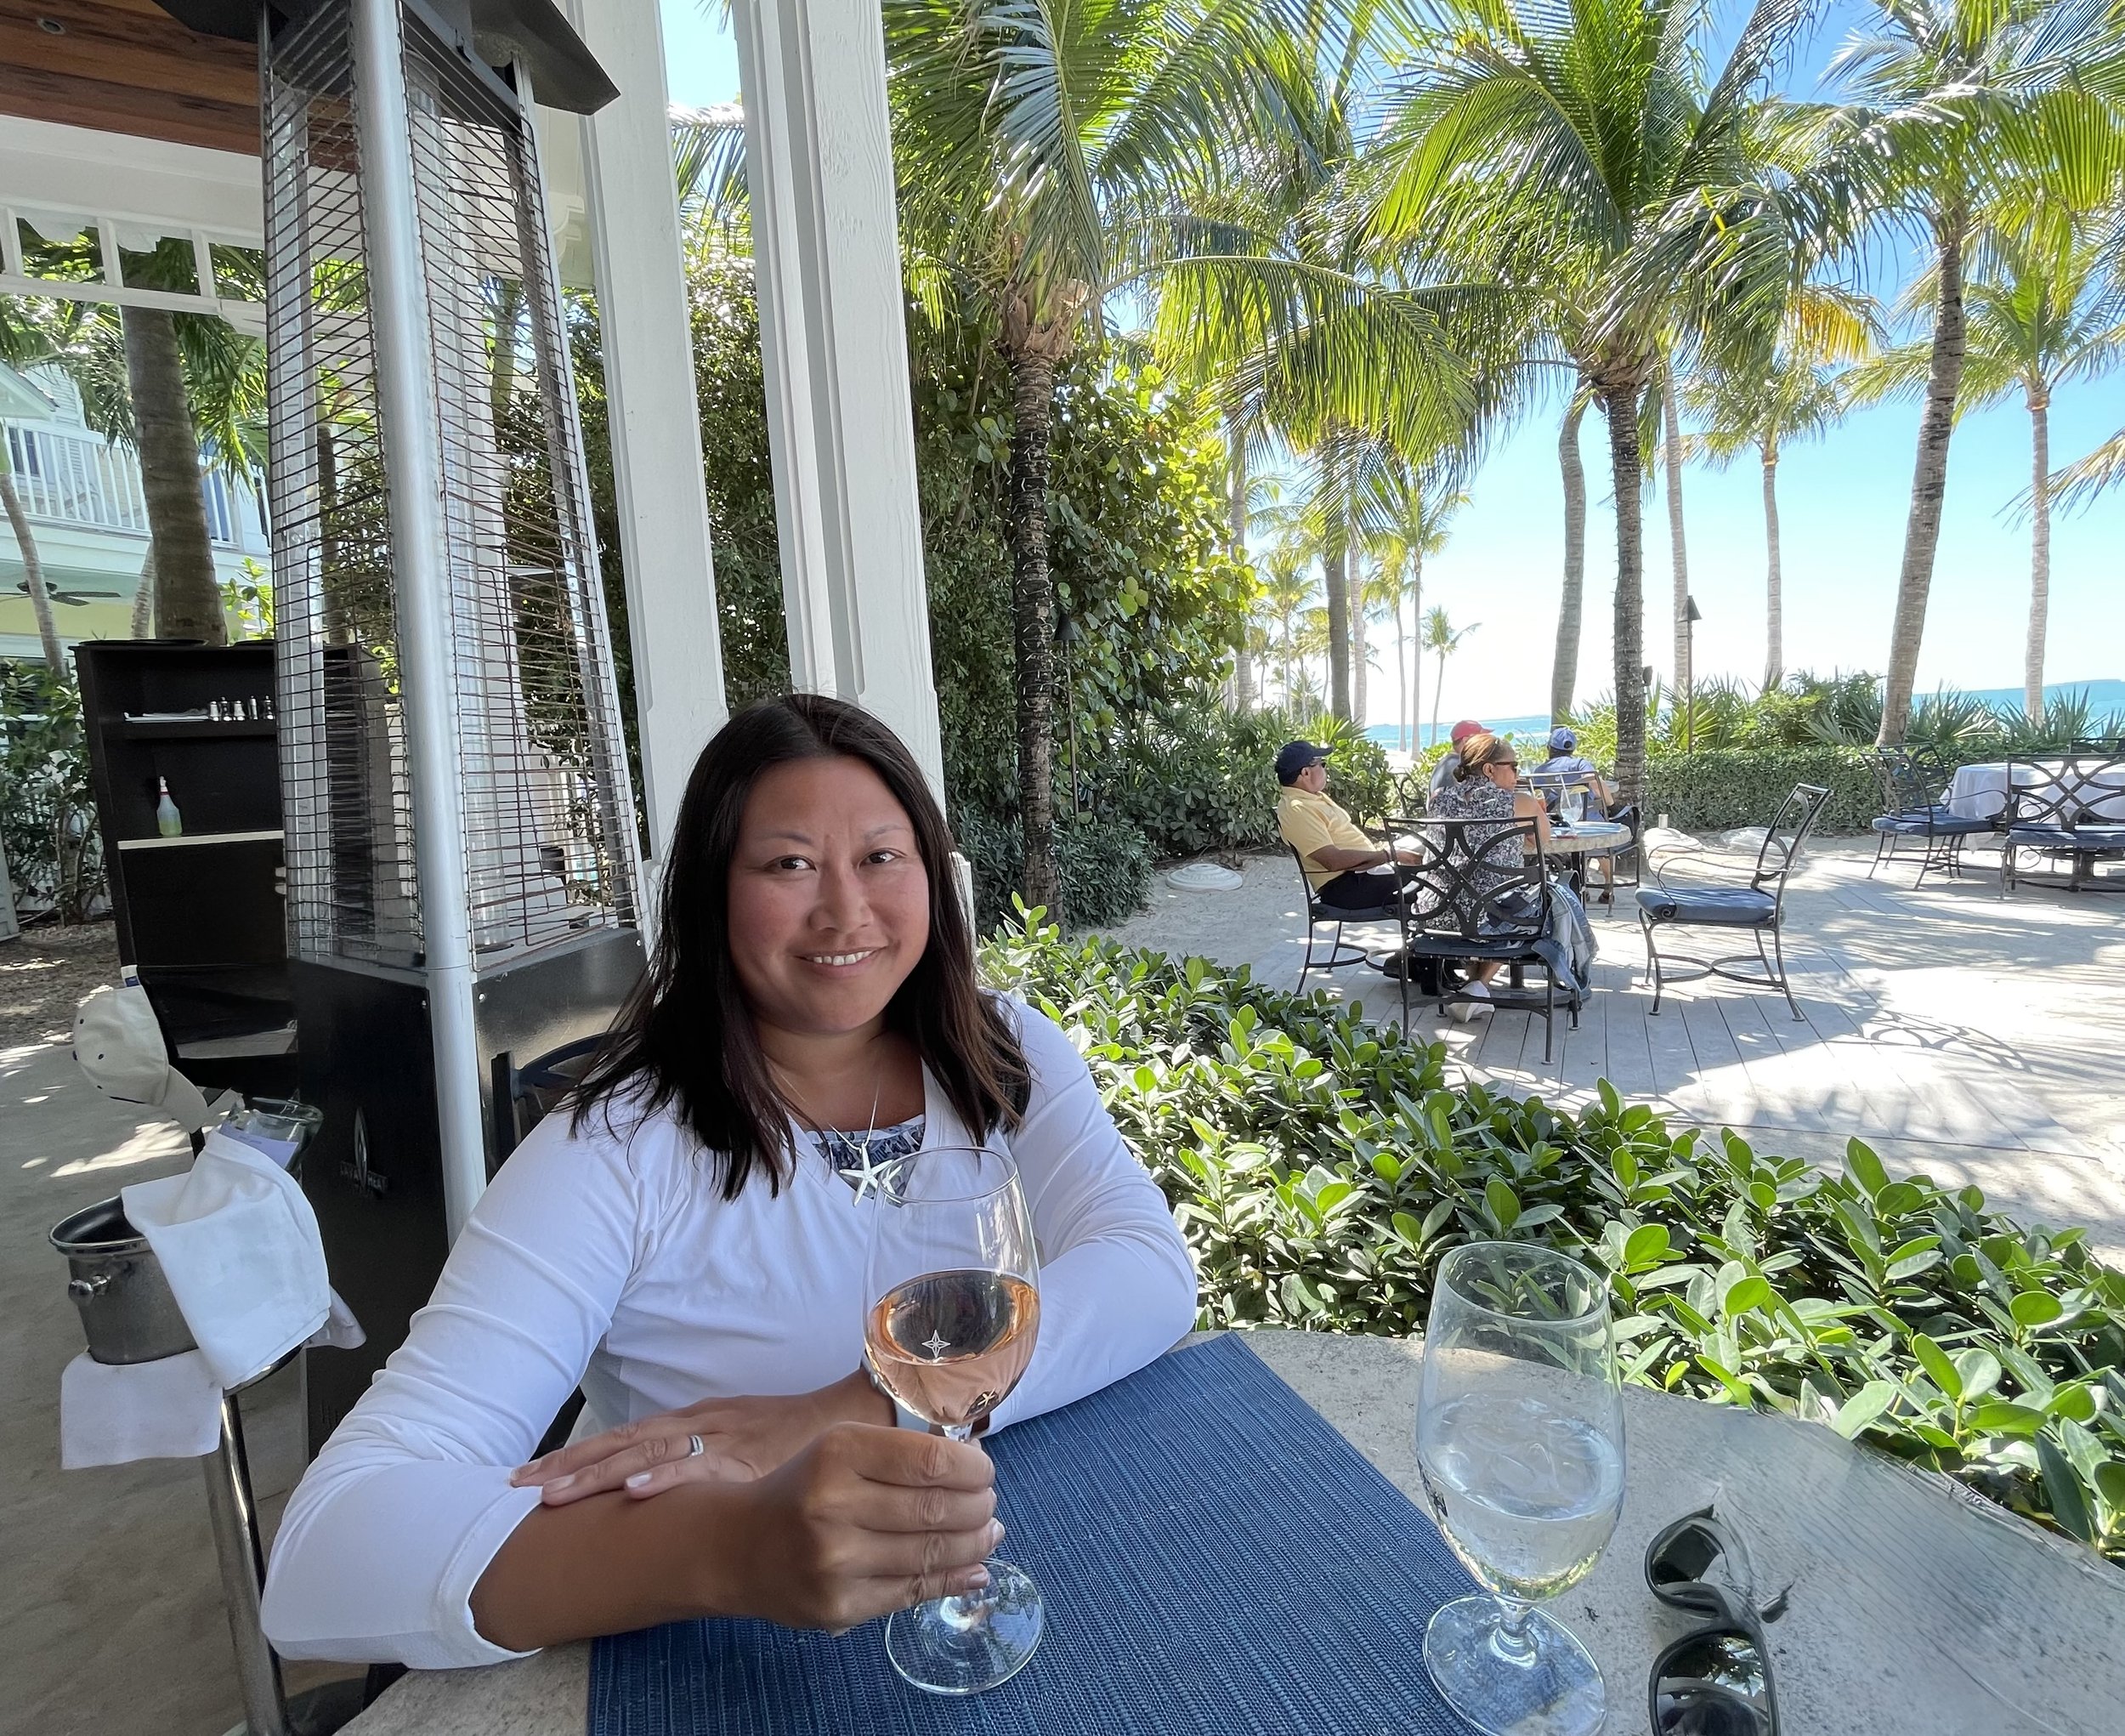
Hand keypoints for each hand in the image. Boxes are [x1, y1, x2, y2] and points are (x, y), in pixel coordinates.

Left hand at [513, 1370, 890, 1504]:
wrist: (852, 1420)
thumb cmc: (795, 1437)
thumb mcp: (739, 1445)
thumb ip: (703, 1463)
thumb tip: (660, 1491)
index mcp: (692, 1422)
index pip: (622, 1439)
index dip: (576, 1456)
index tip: (530, 1477)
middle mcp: (697, 1424)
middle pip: (621, 1443)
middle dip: (570, 1467)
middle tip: (519, 1487)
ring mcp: (718, 1436)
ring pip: (646, 1452)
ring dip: (598, 1473)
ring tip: (553, 1494)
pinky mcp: (744, 1452)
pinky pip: (698, 1465)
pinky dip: (664, 1476)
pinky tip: (634, 1492)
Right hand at [716, 1423, 999, 1630]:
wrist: (737, 1547)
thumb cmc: (803, 1488)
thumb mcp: (841, 1447)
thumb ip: (902, 1455)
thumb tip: (976, 1469)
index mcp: (838, 1452)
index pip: (930, 1462)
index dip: (973, 1468)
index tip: (984, 1472)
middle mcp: (834, 1505)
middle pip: (937, 1509)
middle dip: (979, 1508)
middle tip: (989, 1506)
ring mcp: (836, 1562)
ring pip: (931, 1554)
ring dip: (975, 1545)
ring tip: (989, 1534)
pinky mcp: (839, 1607)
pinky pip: (913, 1593)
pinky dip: (954, 1580)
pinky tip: (974, 1570)